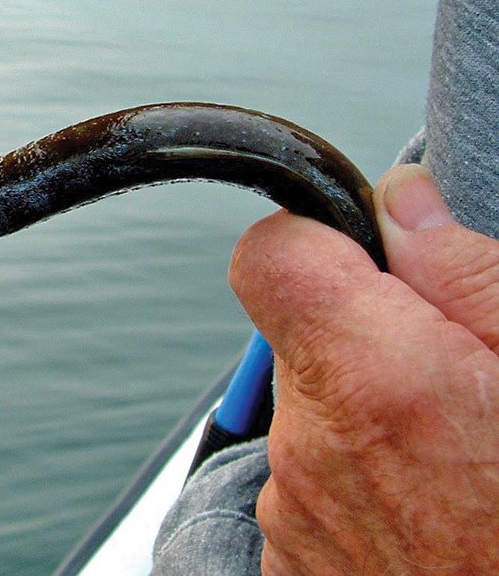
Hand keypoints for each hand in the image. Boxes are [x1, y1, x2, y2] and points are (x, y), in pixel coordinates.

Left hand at [231, 164, 498, 573]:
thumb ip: (470, 276)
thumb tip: (403, 204)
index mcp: (378, 379)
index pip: (272, 255)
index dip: (321, 240)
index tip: (374, 257)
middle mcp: (317, 448)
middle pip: (302, 339)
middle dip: (370, 339)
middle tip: (461, 379)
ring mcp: (299, 516)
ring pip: (316, 417)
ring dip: (375, 418)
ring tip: (467, 463)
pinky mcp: (297, 564)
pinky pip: (317, 487)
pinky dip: (370, 485)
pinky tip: (443, 513)